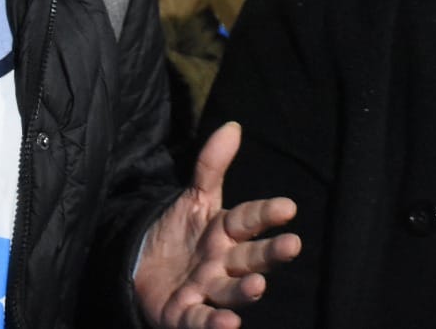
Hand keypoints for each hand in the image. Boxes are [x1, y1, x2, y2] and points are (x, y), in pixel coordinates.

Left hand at [134, 121, 299, 328]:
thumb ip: (211, 165)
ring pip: (230, 290)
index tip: (288, 207)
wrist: (143, 267)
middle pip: (250, 258)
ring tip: (259, 284)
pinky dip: (214, 324)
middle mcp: (223, 263)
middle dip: (271, 254)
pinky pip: (201, 319)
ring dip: (246, 290)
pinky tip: (230, 323)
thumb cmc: (180, 233)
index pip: (249, 219)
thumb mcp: (194, 197)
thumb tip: (232, 126)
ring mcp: (207, 290)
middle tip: (293, 245)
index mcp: (226, 233)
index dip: (266, 213)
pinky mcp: (186, 315)